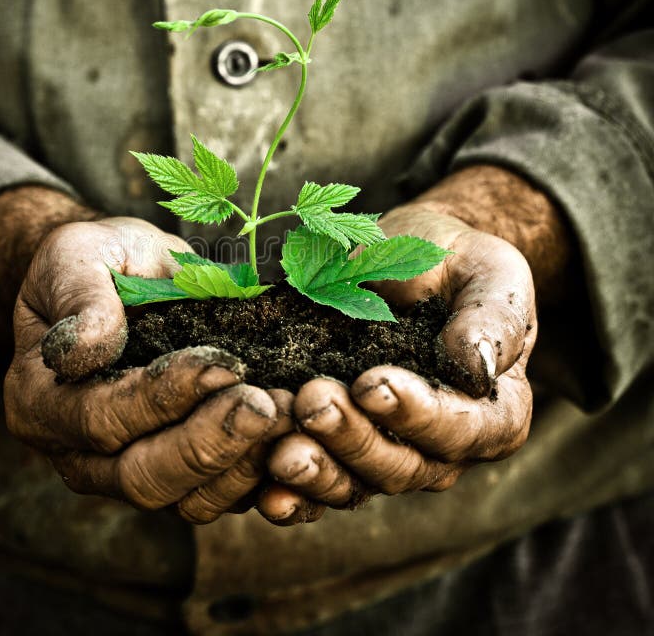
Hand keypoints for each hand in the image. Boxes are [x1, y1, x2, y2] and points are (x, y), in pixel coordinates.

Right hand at [4, 216, 288, 521]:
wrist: (121, 276)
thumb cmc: (96, 263)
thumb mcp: (76, 257)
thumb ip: (79, 297)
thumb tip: (85, 348)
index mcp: (41, 400)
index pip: (99, 418)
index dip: (160, 397)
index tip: (217, 365)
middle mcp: (78, 452)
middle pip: (142, 476)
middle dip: (209, 443)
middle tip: (264, 404)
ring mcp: (127, 470)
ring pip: (185, 501)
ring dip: (242, 464)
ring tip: (286, 416)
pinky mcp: (177, 473)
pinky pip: (217, 496)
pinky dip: (258, 476)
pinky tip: (292, 439)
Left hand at [265, 200, 535, 510]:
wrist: (405, 263)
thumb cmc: (454, 264)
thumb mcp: (489, 272)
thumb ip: (493, 318)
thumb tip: (476, 367)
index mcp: (492, 412)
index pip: (460, 429)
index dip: (417, 415)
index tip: (371, 384)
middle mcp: (442, 448)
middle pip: (402, 466)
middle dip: (353, 438)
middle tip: (312, 401)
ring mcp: (388, 453)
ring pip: (356, 485)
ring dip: (318, 471)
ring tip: (282, 449)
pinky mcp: (340, 451)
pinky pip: (318, 488)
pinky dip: (293, 497)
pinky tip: (265, 493)